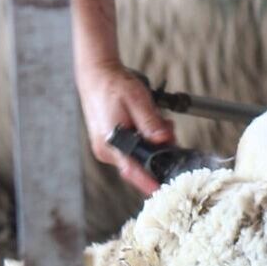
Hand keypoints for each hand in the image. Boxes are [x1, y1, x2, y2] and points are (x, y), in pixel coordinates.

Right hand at [78, 60, 170, 193]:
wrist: (96, 76)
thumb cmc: (114, 86)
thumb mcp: (138, 100)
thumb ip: (151, 123)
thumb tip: (163, 141)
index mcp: (111, 142)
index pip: (132, 171)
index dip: (148, 183)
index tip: (162, 190)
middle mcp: (106, 151)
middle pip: (139, 164)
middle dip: (159, 152)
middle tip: (169, 132)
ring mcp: (106, 149)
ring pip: (137, 156)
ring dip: (152, 144)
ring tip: (159, 122)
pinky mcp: (109, 145)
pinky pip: (131, 150)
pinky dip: (143, 141)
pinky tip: (149, 126)